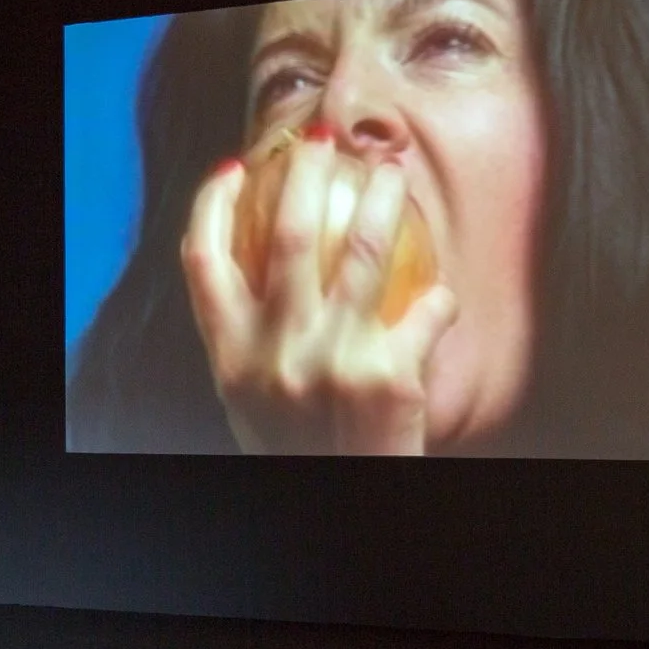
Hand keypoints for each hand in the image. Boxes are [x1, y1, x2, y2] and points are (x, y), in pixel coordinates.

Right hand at [180, 126, 459, 454]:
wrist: (347, 507)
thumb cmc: (302, 453)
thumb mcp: (252, 402)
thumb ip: (251, 342)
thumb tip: (261, 268)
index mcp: (231, 359)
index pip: (204, 261)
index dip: (214, 205)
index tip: (236, 168)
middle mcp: (276, 354)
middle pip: (291, 235)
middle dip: (309, 172)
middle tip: (325, 141)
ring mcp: (334, 361)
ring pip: (366, 249)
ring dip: (385, 196)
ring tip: (394, 170)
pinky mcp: (392, 376)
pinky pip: (427, 309)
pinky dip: (441, 299)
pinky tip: (444, 296)